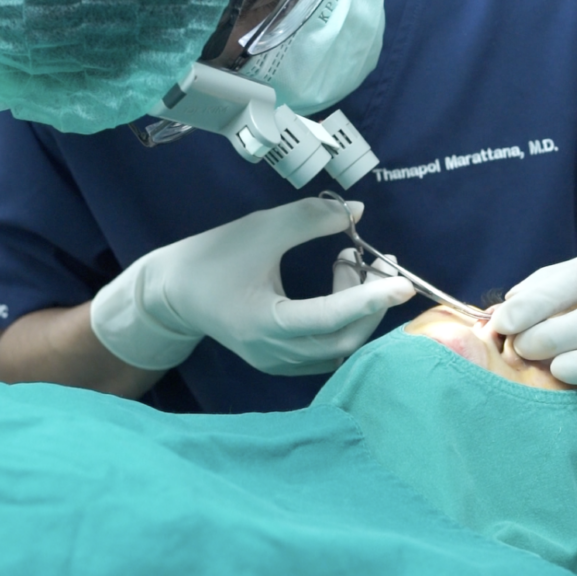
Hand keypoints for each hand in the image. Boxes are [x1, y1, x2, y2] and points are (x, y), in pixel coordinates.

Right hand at [91, 197, 414, 375]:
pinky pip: (328, 346)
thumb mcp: (261, 228)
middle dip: (372, 301)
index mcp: (266, 324)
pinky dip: (344, 316)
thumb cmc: (214, 256)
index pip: (330, 317)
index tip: (403, 281)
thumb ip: (310, 218)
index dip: (370, 299)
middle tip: (383, 259)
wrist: (173, 291)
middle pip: (343, 340)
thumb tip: (357, 212)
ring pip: (339, 345)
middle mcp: (275, 353)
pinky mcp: (281, 359)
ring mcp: (278, 363)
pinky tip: (339, 281)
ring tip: (350, 258)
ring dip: (358, 306)